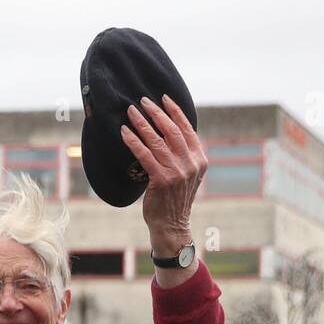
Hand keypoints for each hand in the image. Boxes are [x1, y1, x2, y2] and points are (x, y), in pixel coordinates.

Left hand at [120, 95, 206, 256]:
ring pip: (157, 140)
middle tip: (142, 100)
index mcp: (199, 160)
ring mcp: (177, 172)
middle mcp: (190, 164)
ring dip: (142, 123)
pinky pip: (145, 155)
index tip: (163, 98)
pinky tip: (125, 132)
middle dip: (156, 112)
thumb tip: (169, 131)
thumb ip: (183, 155)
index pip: (187, 128)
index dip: (175, 111)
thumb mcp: (186, 175)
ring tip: (131, 112)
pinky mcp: (161, 180)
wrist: (172, 226)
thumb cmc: (174, 199)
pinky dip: (133, 141)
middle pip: (171, 130)